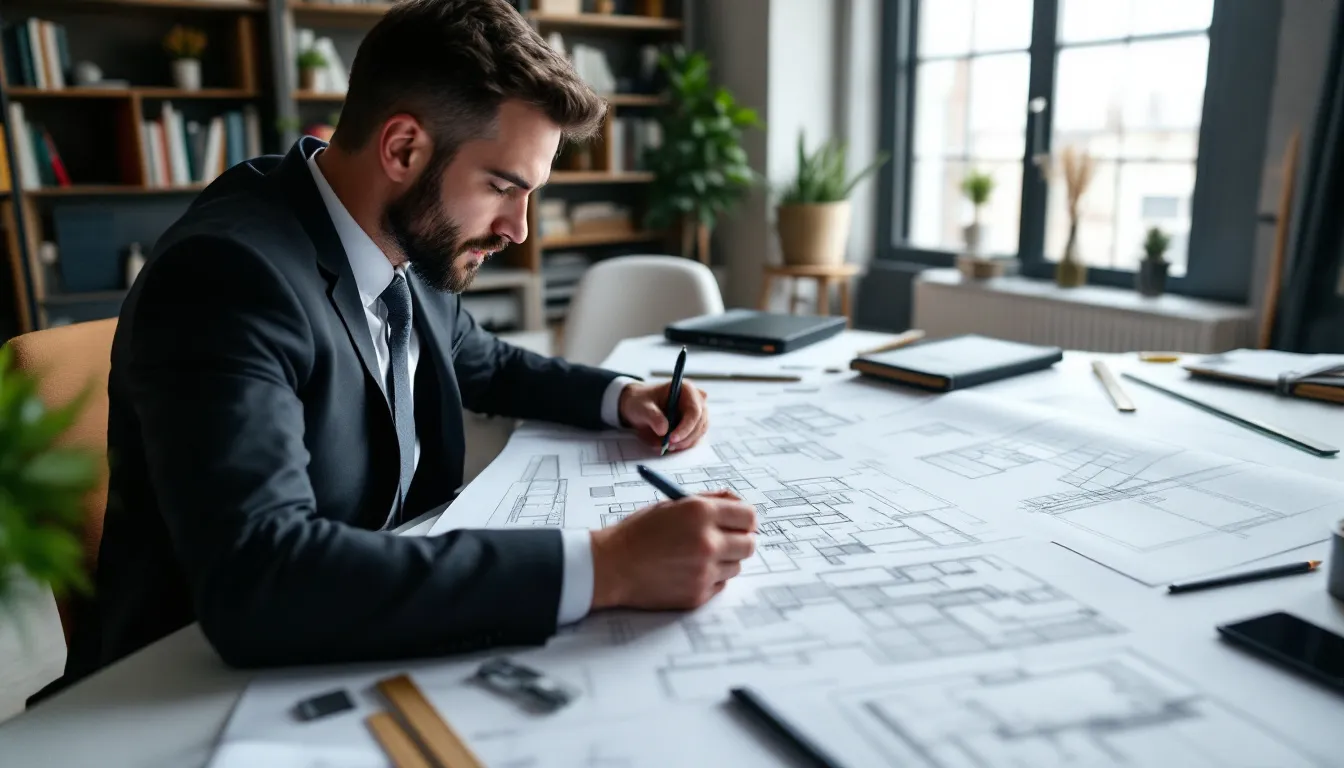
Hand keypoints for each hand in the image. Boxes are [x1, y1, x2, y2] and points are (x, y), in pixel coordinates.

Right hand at [589, 490, 756, 610]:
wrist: (611, 566)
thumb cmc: (638, 533)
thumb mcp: (672, 505)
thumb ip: (708, 501)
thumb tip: (738, 504)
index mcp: (700, 512)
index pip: (749, 515)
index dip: (745, 519)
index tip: (739, 523)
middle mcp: (708, 542)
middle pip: (749, 543)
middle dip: (739, 540)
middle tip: (723, 540)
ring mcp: (704, 571)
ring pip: (736, 565)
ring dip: (724, 560)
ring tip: (696, 555)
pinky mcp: (699, 594)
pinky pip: (720, 583)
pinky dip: (710, 577)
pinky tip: (687, 570)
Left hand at [618, 379, 708, 451]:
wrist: (639, 407)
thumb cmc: (641, 402)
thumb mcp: (642, 407)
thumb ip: (652, 416)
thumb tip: (664, 430)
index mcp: (686, 389)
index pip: (694, 411)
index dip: (686, 427)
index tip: (672, 438)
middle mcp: (696, 399)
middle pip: (700, 423)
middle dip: (685, 437)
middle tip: (668, 445)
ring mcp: (698, 413)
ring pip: (699, 432)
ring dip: (685, 442)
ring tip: (666, 445)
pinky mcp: (695, 425)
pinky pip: (695, 438)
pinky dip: (684, 444)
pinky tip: (671, 445)